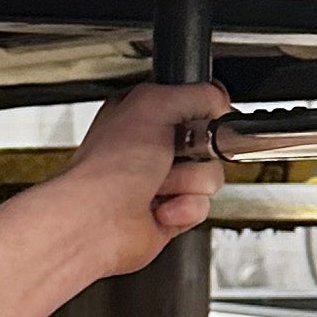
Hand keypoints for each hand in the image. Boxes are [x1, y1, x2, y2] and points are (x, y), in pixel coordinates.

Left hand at [56, 80, 234, 277]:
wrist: (96, 222)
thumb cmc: (108, 168)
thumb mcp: (154, 105)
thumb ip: (195, 94)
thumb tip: (220, 101)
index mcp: (142, 116)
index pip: (192, 106)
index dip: (202, 114)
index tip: (200, 122)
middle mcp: (150, 149)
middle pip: (208, 143)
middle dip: (198, 151)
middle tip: (173, 155)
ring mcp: (161, 183)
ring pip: (209, 176)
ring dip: (189, 181)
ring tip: (158, 185)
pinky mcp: (170, 214)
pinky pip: (202, 206)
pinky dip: (185, 208)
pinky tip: (160, 209)